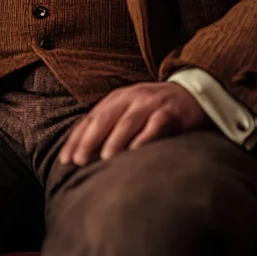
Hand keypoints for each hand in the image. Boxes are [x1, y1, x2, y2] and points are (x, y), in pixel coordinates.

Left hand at [58, 81, 209, 166]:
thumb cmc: (153, 109)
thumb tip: (83, 155)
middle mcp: (131, 98)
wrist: (191, 93)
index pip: (91, 119)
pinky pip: (157, 123)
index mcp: (116, 99)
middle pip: (105, 118)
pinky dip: (146, 136)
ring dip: (116, 139)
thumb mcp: (128, 111)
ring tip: (106, 158)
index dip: (76, 139)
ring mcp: (151, 103)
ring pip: (129, 120)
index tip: (65, 161)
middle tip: (79, 161)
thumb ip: (109, 126)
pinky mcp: (171, 112)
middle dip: (90, 140)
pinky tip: (138, 149)